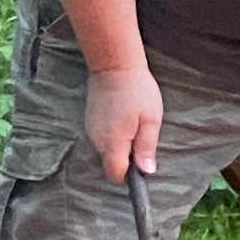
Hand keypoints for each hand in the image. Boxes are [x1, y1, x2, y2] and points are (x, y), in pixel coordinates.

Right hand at [83, 62, 163, 180]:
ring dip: (119, 146)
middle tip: (140, 136)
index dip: (129, 175)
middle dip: (126, 159)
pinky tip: (121, 118)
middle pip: (110, 165)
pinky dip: (112, 135)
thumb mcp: (150, 119)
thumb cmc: (136, 90)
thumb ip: (146, 147)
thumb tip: (146, 171)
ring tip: (131, 123)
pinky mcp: (89, 122)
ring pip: (106, 152)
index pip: (116, 175)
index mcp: (114, 143)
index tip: (141, 163)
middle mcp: (98, 141)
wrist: (113, 64)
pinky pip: (101, 139)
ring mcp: (91, 131)